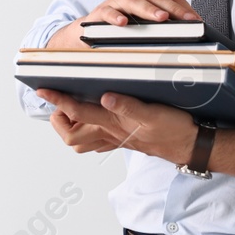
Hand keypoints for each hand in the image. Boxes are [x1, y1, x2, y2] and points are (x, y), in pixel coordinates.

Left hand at [36, 89, 198, 165]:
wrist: (191, 145)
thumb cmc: (174, 129)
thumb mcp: (153, 113)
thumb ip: (128, 106)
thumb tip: (105, 96)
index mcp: (113, 124)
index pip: (75, 112)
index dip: (57, 100)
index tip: (43, 89)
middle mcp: (109, 134)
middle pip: (70, 136)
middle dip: (59, 120)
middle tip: (61, 101)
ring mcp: (115, 139)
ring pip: (82, 141)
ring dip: (72, 126)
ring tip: (74, 107)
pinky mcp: (123, 140)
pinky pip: (97, 140)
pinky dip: (89, 129)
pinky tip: (96, 115)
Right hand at [45, 0, 201, 49]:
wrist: (86, 34)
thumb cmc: (121, 30)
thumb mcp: (144, 27)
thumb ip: (163, 27)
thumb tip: (191, 39)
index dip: (184, 7)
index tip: (198, 21)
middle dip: (173, 8)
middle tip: (188, 20)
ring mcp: (115, 2)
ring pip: (135, 1)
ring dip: (149, 10)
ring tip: (162, 18)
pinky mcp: (99, 13)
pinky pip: (108, 12)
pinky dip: (115, 16)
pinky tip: (123, 23)